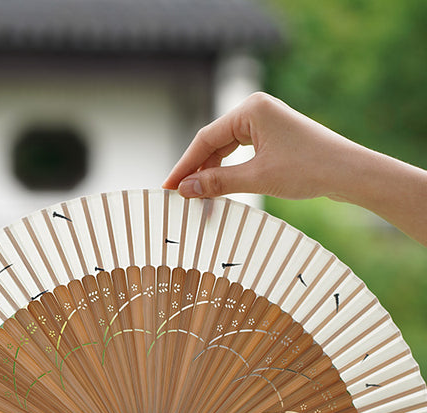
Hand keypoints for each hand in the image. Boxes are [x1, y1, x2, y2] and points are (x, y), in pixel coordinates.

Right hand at [163, 91, 360, 201]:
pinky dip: (229, 172)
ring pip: (227, 149)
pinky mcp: (275, 137)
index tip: (168, 187)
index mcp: (250, 109)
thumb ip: (218, 183)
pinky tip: (219, 188)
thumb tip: (186, 189)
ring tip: (197, 197)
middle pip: (214, 143)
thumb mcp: (258, 178)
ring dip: (212, 173)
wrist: (348, 172)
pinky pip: (242, 154)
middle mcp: (256, 110)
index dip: (185, 165)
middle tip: (180, 196)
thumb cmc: (308, 168)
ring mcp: (266, 123)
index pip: (206, 139)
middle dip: (198, 170)